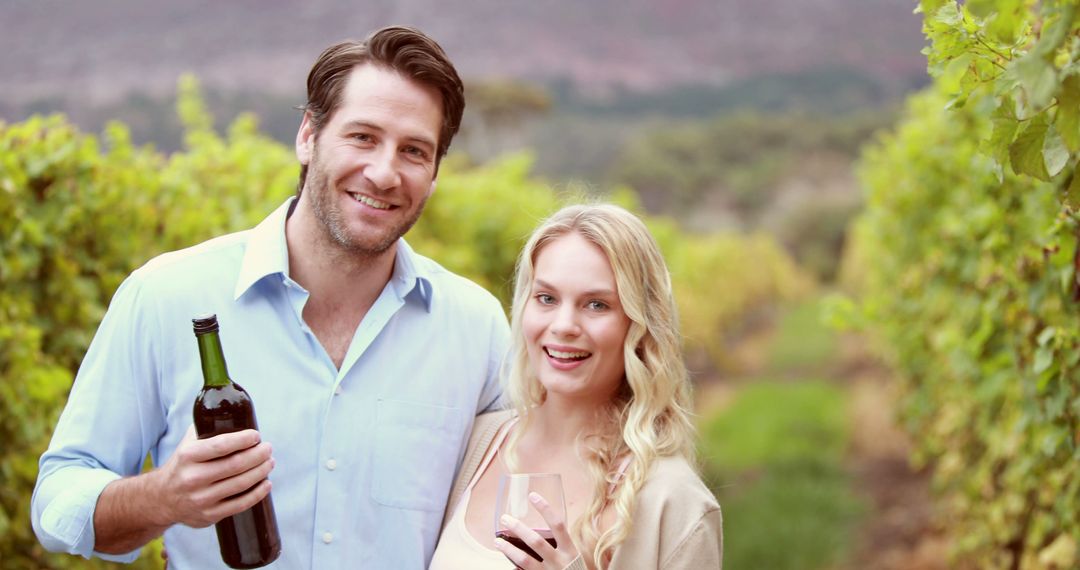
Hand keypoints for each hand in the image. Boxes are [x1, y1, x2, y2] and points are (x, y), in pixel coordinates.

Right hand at [154, 426, 274, 527]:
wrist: (161, 499)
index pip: (221, 445)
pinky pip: (240, 504)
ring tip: (269, 462)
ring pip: (240, 484)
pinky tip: (266, 483)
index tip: (256, 436)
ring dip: (261, 471)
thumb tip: (234, 413)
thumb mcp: (186, 445)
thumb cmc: (182, 466)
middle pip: (235, 465)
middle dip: (258, 455)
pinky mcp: (209, 515)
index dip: (243, 440)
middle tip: (268, 448)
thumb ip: (206, 429)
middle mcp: (193, 478)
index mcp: (188, 456)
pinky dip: (257, 493)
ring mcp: (201, 499)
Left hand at [494, 492, 580, 569]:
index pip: (558, 524)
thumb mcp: (573, 556)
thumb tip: (545, 524)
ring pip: (525, 560)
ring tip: (497, 541)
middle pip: (536, 541)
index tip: (532, 495)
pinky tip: (506, 562)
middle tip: (505, 519)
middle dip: (519, 528)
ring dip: (509, 550)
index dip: (545, 509)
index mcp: (570, 550)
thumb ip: (561, 543)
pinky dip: (514, 567)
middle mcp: (560, 561)